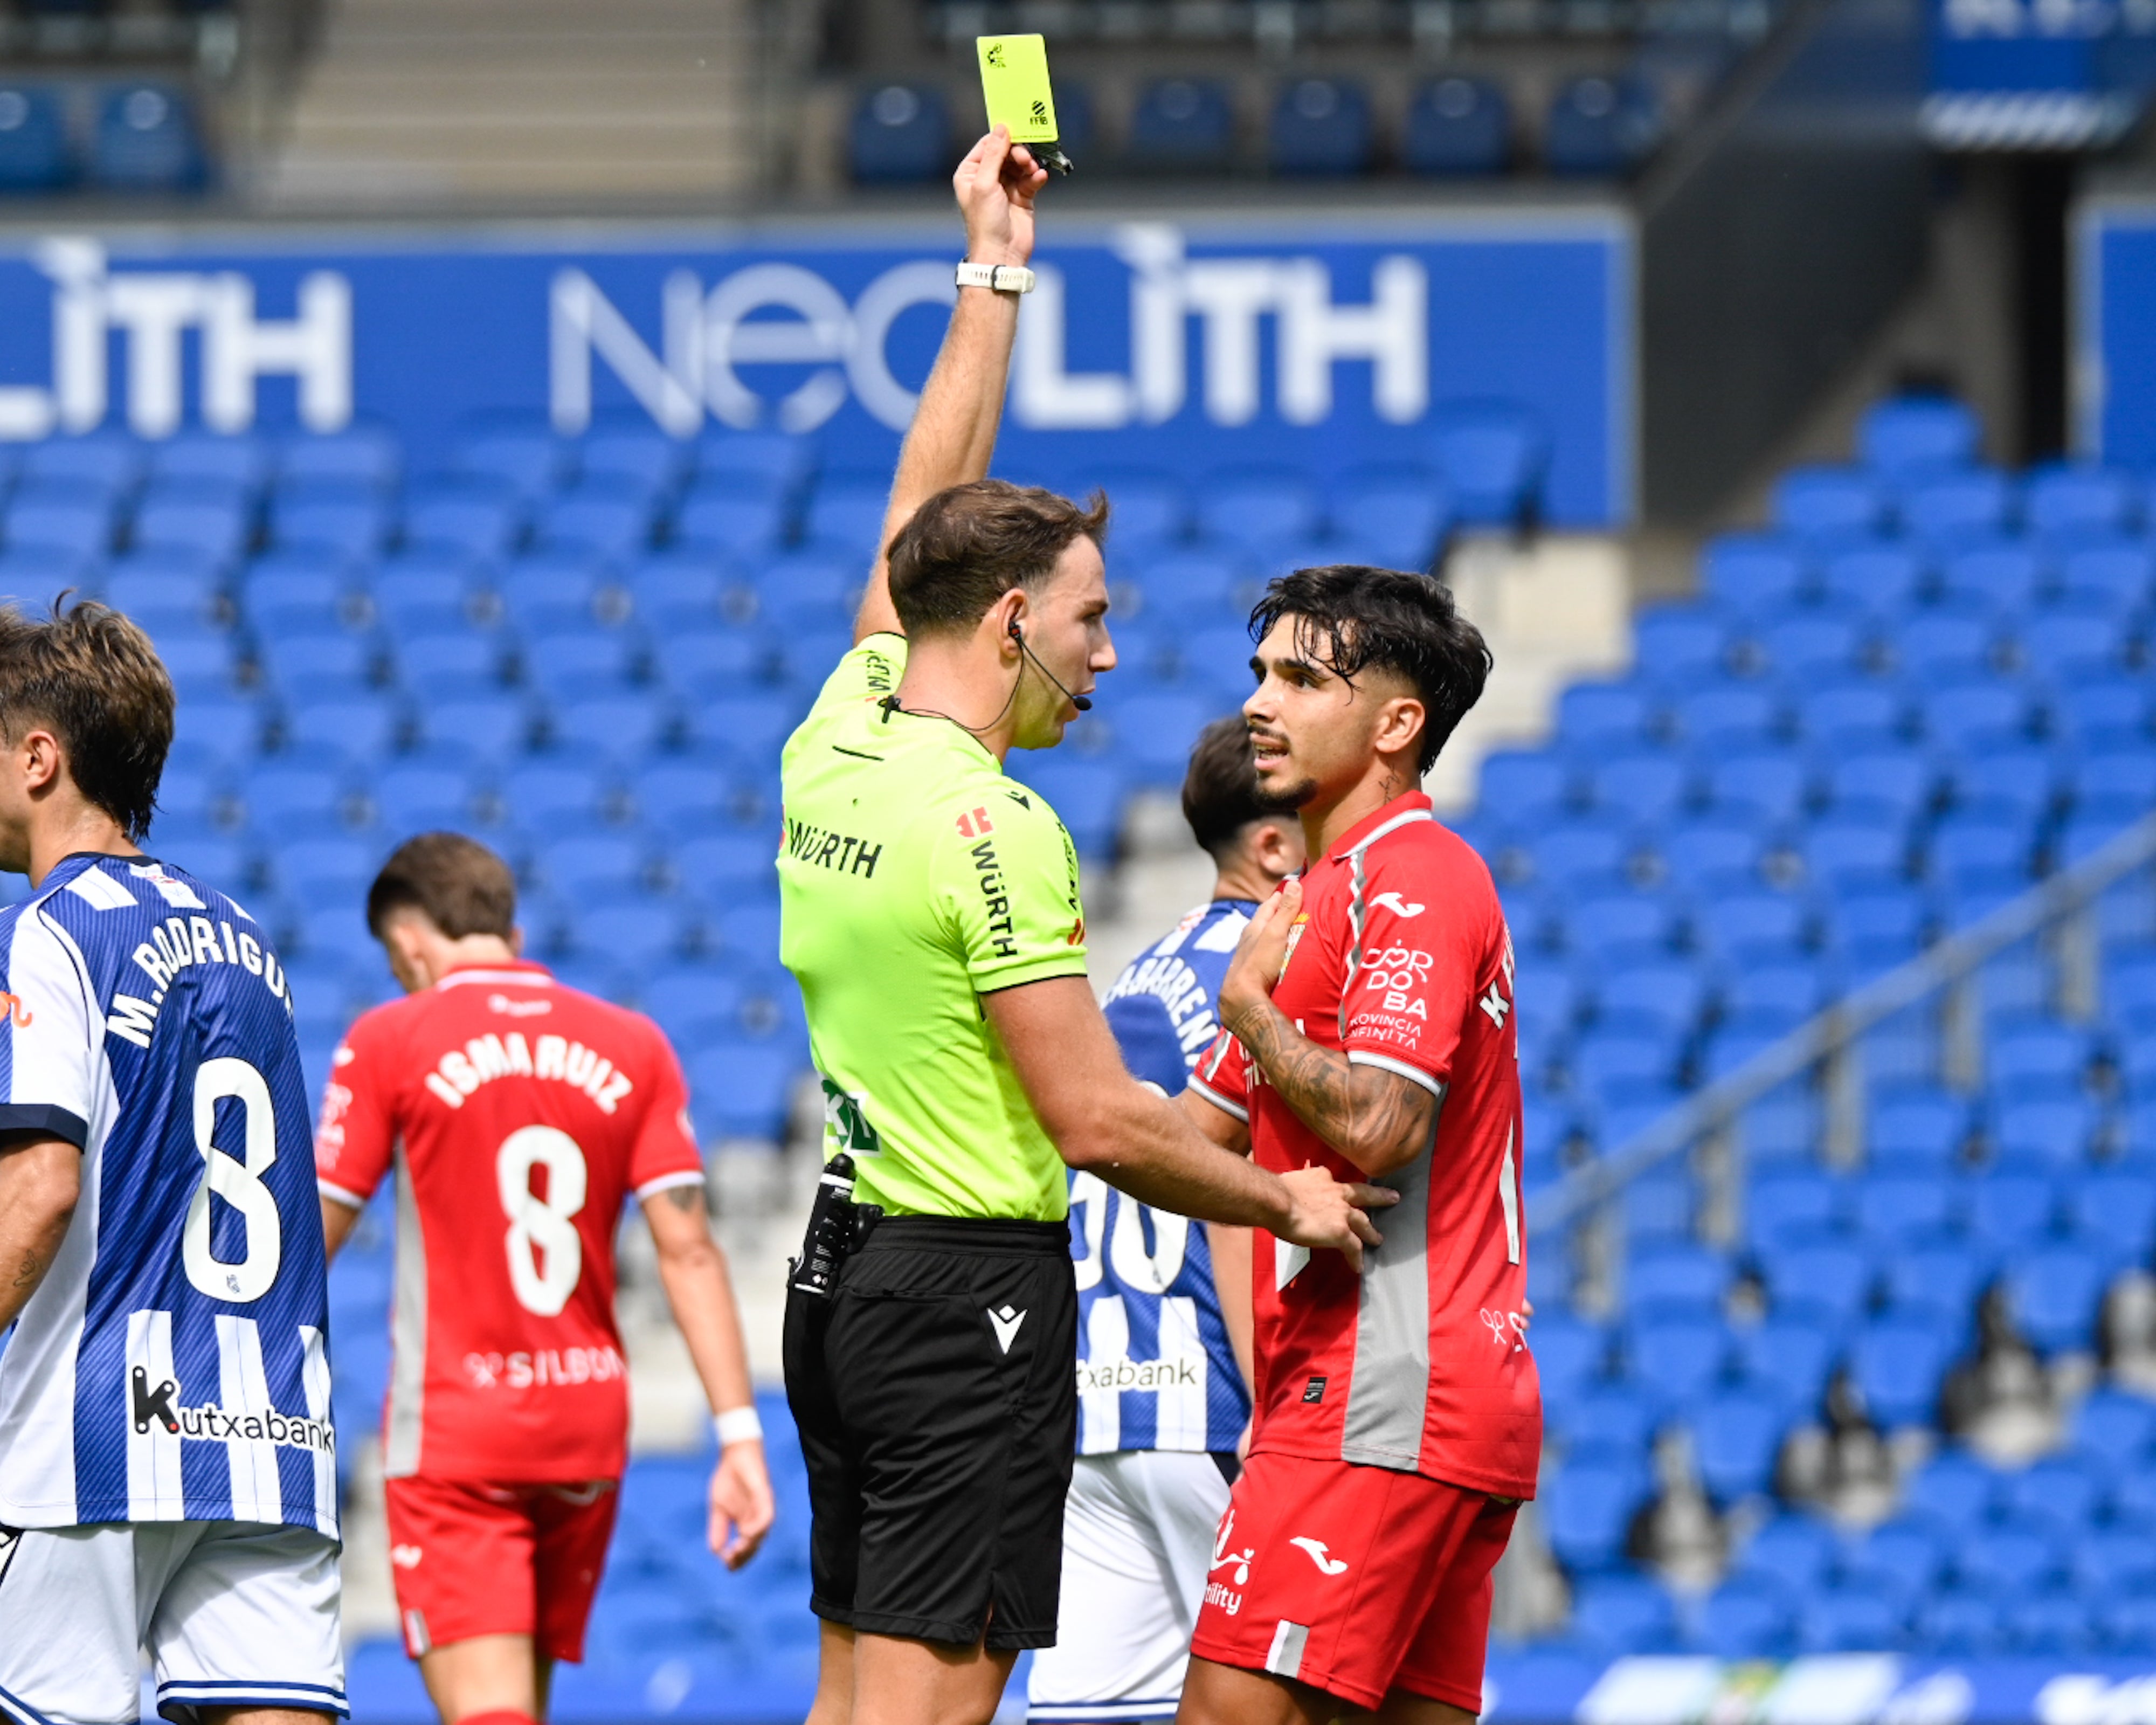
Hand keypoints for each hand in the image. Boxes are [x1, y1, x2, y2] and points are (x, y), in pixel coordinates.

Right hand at [708, 1440, 775, 1569]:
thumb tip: (715, 1551)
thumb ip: (718, 1528)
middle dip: (744, 1557)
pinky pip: (766, 1515)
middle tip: (730, 1562)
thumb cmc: (728, 1479)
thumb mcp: (718, 1508)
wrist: (733, 1454)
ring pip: (763, 1533)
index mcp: (747, 1523)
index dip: (739, 1560)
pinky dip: (758, 1526)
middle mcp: (757, 1518)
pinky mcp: (765, 1495)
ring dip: (751, 1544)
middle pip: (756, 1545)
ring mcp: (762, 1507)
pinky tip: (746, 1533)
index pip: (747, 1548)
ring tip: (737, 1551)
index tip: (727, 1566)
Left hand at [953, 125, 1046, 267]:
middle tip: (1025, 158)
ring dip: (1028, 163)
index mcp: (970, 173)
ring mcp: (1005, 187)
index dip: (1002, 137)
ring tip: (1032, 169)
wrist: (1001, 254)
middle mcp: (987, 178)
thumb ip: (993, 154)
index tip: (1017, 131)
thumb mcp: (984, 183)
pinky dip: (1036, 176)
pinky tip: (1040, 178)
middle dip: (1018, 152)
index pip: (988, 145)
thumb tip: (1001, 128)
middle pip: (1006, 152)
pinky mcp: (1022, 197)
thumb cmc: (985, 222)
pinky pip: (1031, 179)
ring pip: (1020, 164)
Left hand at [1219, 878, 1302, 1032]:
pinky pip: (1264, 955)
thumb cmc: (1258, 963)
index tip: (1290, 889)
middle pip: (1264, 922)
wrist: (1242, 997)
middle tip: (1290, 905)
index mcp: (1254, 927)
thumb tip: (1294, 883)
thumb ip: (1285, 911)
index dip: (1280, 897)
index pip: (1268, 906)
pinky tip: (1276, 956)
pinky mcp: (1252, 972)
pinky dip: (1272, 950)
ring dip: (1273, 933)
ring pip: (1262, 939)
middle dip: (1276, 913)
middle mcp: (1248, 940)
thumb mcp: (1275, 933)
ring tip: (1286, 930)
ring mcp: (1249, 956)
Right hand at [1276, 1163, 1394, 1273]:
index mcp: (1321, 1178)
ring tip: (1378, 1239)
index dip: (1338, 1188)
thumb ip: (1297, 1186)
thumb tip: (1285, 1192)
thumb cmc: (1275, 1192)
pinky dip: (1356, 1258)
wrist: (1276, 1201)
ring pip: (1363, 1222)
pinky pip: (1353, 1248)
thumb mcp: (1291, 1182)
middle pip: (1363, 1194)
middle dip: (1378, 1196)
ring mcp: (1341, 1213)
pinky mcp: (1341, 1232)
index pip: (1335, 1182)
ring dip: (1371, 1231)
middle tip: (1393, 1197)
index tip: (1341, 1191)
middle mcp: (1336, 1192)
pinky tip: (1358, 1266)